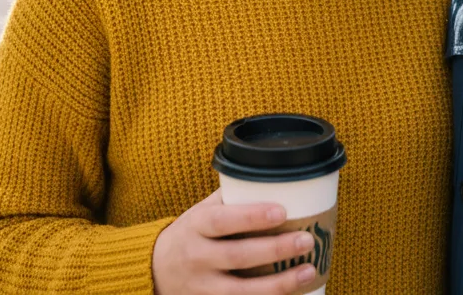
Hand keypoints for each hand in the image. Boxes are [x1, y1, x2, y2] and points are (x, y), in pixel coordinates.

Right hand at [152, 191, 317, 294]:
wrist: (154, 270)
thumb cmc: (189, 234)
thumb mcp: (200, 211)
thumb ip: (229, 199)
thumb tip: (270, 180)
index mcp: (195, 226)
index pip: (223, 221)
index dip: (251, 217)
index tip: (282, 212)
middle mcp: (197, 258)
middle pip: (238, 256)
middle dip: (275, 249)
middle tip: (306, 240)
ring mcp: (202, 288)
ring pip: (242, 291)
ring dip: (279, 283)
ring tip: (309, 270)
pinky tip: (291, 294)